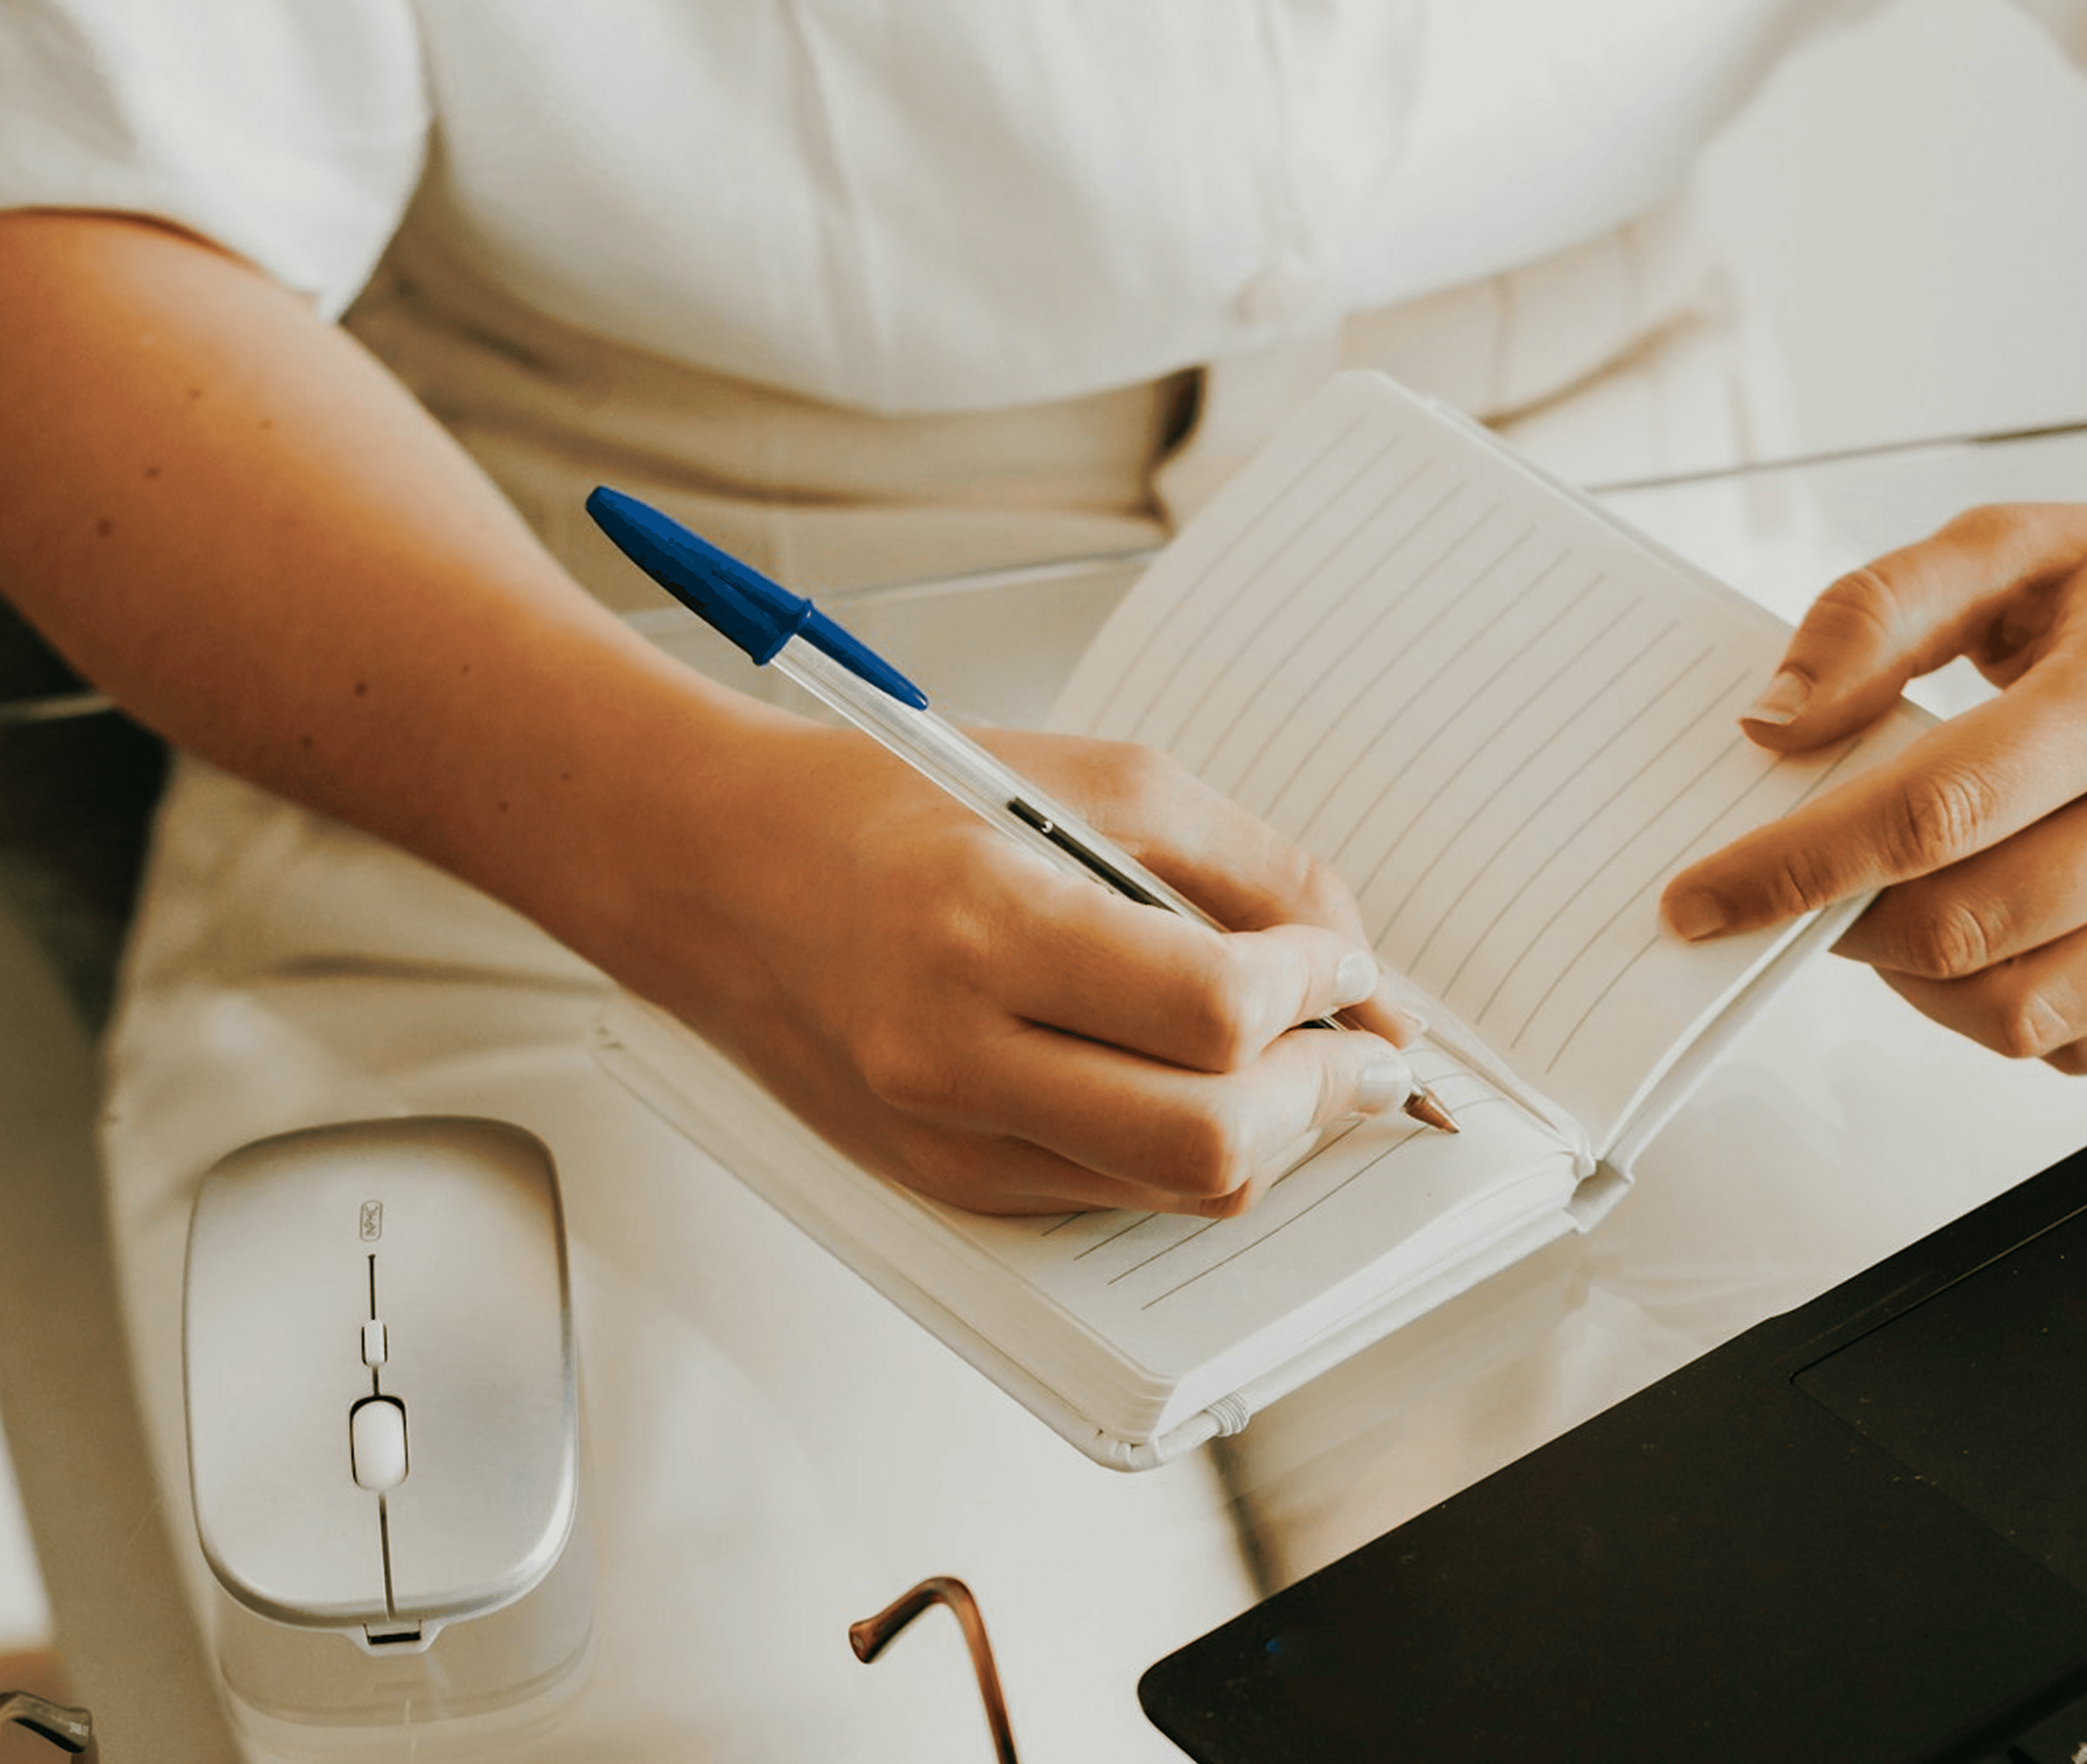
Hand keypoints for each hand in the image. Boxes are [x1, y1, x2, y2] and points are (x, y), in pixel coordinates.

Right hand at [601, 715, 1419, 1215]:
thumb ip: (1252, 872)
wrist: (718, 873)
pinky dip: (1185, 1151)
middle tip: (1358, 1044)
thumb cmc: (895, 805)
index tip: (1345, 963)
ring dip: (1271, 1134)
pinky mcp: (946, 1184)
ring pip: (1178, 1193)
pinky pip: (1116, 1199)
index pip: (1211, 1012)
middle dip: (1322, 1094)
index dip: (1319, 991)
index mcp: (984, 924)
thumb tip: (1367, 979)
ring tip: (1288, 1061)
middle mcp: (953, 1054)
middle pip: (1209, 1140)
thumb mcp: (1094, 779)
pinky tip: (1193, 1083)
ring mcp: (945, 1138)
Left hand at [1658, 493, 2086, 1071]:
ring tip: (1891, 909)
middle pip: (1963, 927)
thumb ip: (1874, 611)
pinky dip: (2000, 1011)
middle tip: (1793, 894)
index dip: (1792, 869)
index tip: (1695, 901)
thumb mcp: (2012, 544)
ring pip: (2019, 1011)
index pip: (1926, 815)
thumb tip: (1771, 718)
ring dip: (1914, 980)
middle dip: (1840, 925)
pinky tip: (1987, 935)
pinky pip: (2080, 1044)